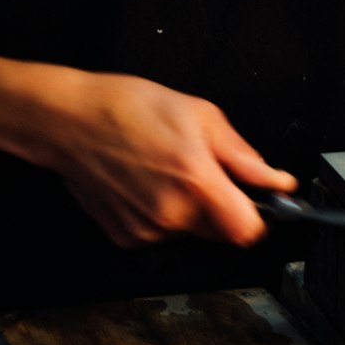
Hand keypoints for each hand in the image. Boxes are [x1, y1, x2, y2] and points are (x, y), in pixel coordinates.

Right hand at [41, 71, 296, 248]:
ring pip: (190, 232)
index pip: (248, 231)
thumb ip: (244, 157)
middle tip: (200, 170)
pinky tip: (144, 183)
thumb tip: (276, 180)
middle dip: (222, 207)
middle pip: (221, 231)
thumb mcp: (200, 116)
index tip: (255, 201)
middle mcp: (172, 214)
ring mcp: (147, 230)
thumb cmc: (129, 108)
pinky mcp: (126, 237)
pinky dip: (162, 213)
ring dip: (190, 209)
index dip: (258, 217)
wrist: (69, 120)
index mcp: (196, 182)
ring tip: (165, 170)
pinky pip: (161, 232)